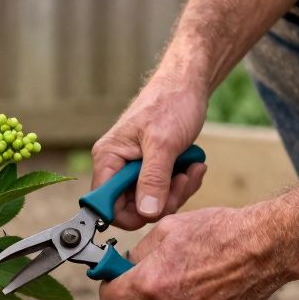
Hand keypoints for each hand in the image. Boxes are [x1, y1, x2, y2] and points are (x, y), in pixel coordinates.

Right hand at [92, 78, 208, 229]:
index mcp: (108, 158)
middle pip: (133, 208)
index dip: (130, 214)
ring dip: (177, 191)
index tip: (157, 206)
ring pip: (152, 202)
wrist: (186, 85)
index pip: (105, 205)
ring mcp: (134, 169)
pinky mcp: (151, 169)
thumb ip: (154, 179)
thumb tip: (146, 212)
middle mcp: (116, 166)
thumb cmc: (171, 102)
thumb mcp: (164, 143)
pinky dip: (182, 184)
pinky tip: (193, 166)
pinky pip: (164, 191)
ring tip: (192, 168)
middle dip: (163, 201)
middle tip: (183, 181)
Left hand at [97, 205, 297, 299]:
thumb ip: (139, 253)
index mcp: (151, 282)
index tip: (114, 279)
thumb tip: (124, 264)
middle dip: (135, 295)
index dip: (109, 289)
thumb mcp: (167, 229)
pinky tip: (202, 285)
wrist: (264, 247)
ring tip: (184, 274)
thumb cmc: (218, 232)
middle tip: (148, 274)